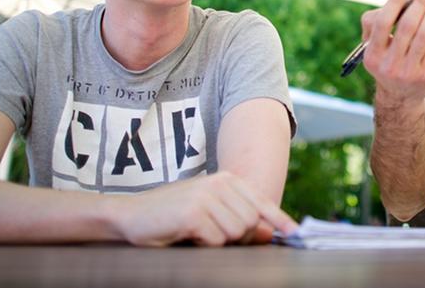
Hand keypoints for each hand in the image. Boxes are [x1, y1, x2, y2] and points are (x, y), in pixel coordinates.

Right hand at [112, 171, 297, 246]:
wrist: (130, 215)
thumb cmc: (172, 216)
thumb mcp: (209, 213)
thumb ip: (239, 218)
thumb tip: (270, 232)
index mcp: (226, 180)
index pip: (261, 202)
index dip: (279, 220)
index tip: (294, 233)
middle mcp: (219, 183)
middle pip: (251, 222)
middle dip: (238, 236)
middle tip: (211, 235)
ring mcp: (207, 196)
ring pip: (236, 232)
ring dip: (219, 241)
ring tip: (198, 232)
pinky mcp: (194, 213)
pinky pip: (216, 240)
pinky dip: (204, 244)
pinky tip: (188, 234)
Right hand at [361, 0, 424, 107]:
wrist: (398, 96)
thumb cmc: (386, 60)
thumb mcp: (374, 47)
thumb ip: (380, 23)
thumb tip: (403, 0)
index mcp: (372, 55)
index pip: (383, 23)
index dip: (394, 2)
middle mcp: (389, 65)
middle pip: (408, 26)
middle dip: (418, 5)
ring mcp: (408, 72)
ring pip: (424, 34)